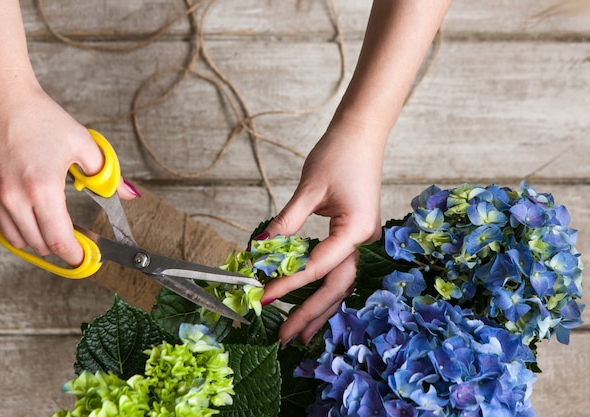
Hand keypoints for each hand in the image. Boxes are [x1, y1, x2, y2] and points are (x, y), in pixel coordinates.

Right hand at [0, 71, 137, 265]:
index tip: (87, 259)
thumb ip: (107, 174)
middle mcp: (13, 197)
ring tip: (54, 227)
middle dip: (62, 247)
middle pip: (40, 245)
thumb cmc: (38, 116)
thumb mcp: (83, 143)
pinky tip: (31, 215)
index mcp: (42, 188)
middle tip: (77, 239)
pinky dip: (18, 228)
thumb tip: (128, 194)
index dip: (77, 256)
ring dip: (38, 239)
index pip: (60, 241)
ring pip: (18, 240)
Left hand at [260, 121, 384, 344]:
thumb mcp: (308, 189)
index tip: (263, 296)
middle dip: (309, 313)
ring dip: (320, 311)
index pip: (317, 267)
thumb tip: (259, 251)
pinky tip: (313, 307)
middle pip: (336, 287)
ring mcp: (365, 242)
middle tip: (283, 336)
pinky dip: (326, 292)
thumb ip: (285, 224)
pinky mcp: (357, 239)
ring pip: (342, 286)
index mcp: (356, 230)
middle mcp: (366, 241)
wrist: (361, 136)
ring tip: (300, 335)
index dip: (289, 283)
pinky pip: (341, 272)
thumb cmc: (338, 155)